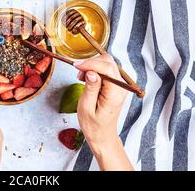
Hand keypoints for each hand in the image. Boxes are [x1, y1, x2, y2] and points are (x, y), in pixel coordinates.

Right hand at [74, 54, 132, 170]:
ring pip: (107, 64)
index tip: (77, 66)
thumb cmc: (93, 125)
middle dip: (91, 63)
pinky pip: (106, 70)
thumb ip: (90, 88)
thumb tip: (91, 72)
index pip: (107, 68)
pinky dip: (95, 69)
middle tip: (77, 71)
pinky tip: (86, 77)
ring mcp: (119, 85)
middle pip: (109, 62)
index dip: (90, 64)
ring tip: (80, 76)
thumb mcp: (86, 108)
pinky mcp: (115, 85)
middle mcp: (120, 87)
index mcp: (115, 94)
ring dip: (92, 65)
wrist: (102, 135)